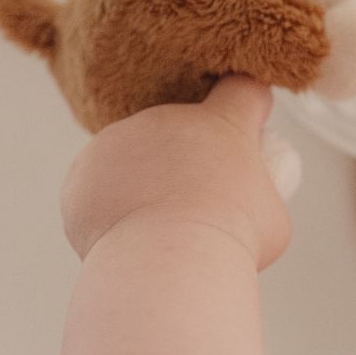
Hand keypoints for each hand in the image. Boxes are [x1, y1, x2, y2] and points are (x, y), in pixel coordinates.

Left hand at [60, 76, 291, 270]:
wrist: (167, 264)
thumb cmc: (229, 243)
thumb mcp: (271, 219)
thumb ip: (255, 198)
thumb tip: (243, 205)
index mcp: (221, 122)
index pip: (241, 90)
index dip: (248, 107)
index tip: (249, 129)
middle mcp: (168, 118)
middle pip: (179, 130)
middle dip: (185, 161)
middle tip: (192, 209)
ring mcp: (121, 140)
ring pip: (133, 156)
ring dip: (141, 181)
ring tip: (153, 232)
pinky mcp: (84, 171)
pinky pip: (95, 185)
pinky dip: (104, 207)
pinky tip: (119, 235)